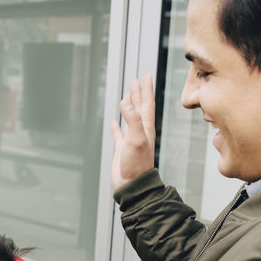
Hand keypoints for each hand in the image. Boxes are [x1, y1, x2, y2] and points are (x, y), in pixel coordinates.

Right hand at [110, 74, 156, 190]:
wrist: (132, 185)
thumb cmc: (137, 164)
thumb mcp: (136, 139)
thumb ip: (132, 120)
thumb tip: (125, 102)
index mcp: (146, 127)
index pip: (146, 103)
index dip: (146, 89)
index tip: (145, 76)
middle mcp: (140, 131)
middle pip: (139, 107)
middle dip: (138, 93)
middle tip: (136, 81)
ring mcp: (131, 139)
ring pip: (130, 118)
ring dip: (128, 107)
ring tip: (126, 97)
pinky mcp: (122, 149)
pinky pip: (119, 134)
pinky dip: (117, 126)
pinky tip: (114, 122)